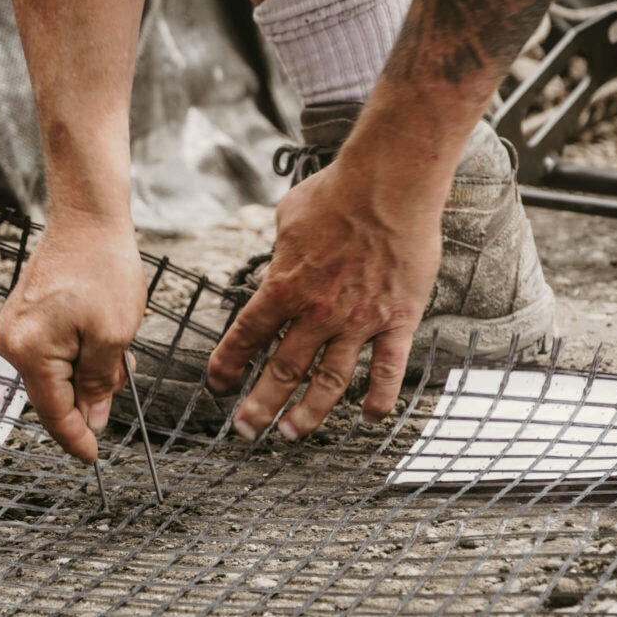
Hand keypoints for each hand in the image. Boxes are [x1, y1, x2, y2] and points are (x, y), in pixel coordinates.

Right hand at [0, 211, 145, 462]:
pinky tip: (103, 336)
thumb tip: (92, 419)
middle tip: (123, 376)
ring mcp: (15, 328)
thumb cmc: (103, 270)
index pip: (54, 413)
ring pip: (55, 373)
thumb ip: (100, 383)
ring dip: (88, 372)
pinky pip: (53, 352)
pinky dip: (80, 354)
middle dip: (89, 398)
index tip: (94, 459)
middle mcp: (12, 343)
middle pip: (52, 395)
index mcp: (29, 352)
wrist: (87, 217)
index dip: (77, 439)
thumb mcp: (113, 336)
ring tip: (116, 343)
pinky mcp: (25, 317)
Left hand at [207, 154, 443, 440]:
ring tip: (292, 434)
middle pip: (282, 370)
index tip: (218, 385)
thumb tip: (279, 260)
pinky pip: (388, 369)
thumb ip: (281, 250)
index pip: (246, 335)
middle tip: (246, 431)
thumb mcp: (289, 217)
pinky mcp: (398, 320)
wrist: (391, 182)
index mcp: (285, 285)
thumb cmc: (339, 190)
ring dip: (308, 413)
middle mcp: (317, 311)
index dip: (228, 364)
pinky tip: (370, 417)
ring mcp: (359, 320)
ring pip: (329, 381)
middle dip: (259, 405)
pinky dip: (378, 397)